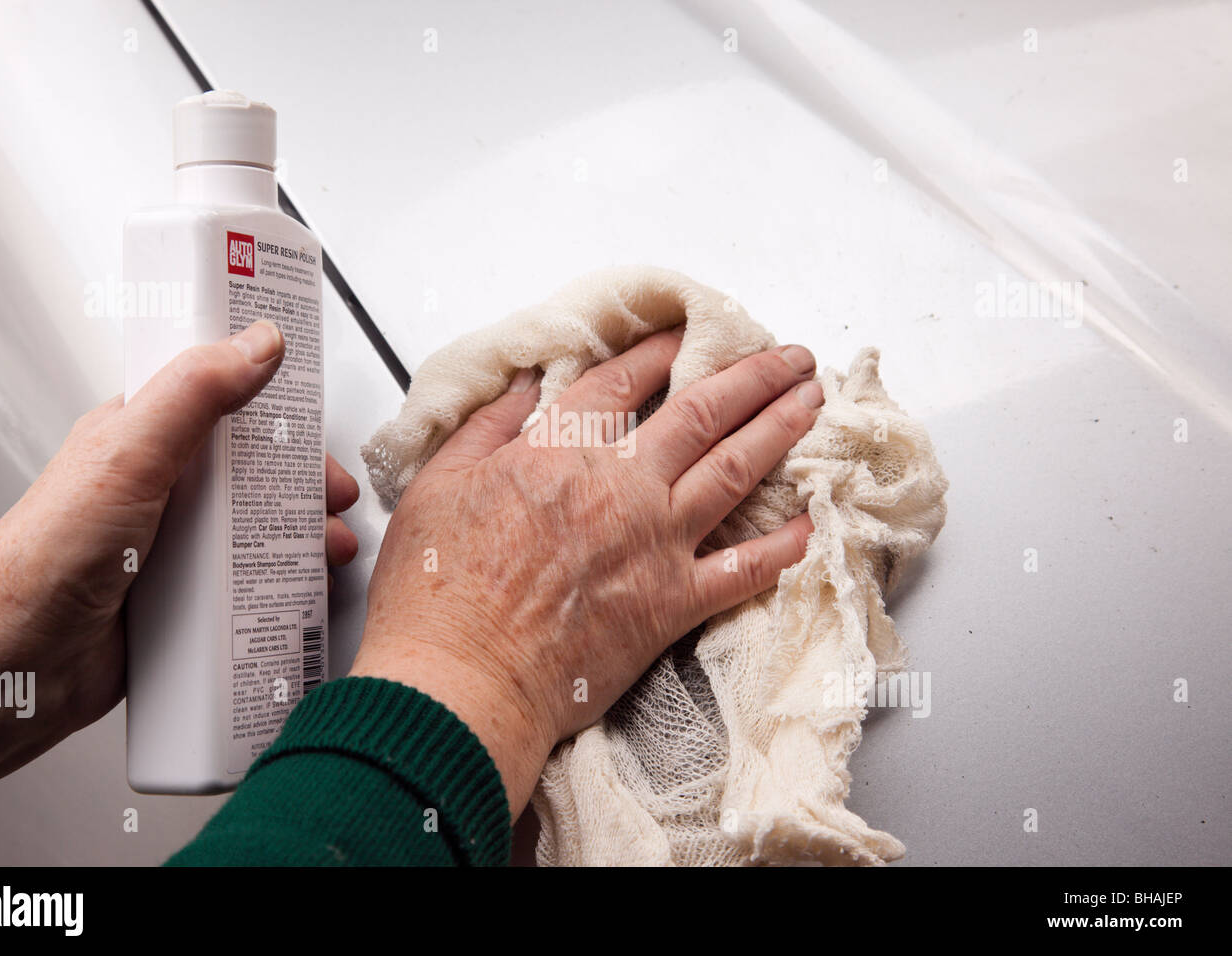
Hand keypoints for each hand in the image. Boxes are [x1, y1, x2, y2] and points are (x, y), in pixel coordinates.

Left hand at [0, 320, 358, 809]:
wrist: (11, 670)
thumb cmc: (41, 562)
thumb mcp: (128, 458)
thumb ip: (193, 393)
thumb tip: (257, 343)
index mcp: (144, 435)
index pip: (218, 393)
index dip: (269, 391)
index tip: (313, 396)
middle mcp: (163, 487)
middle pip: (254, 465)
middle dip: (304, 476)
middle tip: (331, 491)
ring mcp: (177, 543)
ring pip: (258, 525)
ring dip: (303, 533)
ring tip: (326, 546)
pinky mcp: (187, 597)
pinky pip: (250, 582)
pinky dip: (284, 584)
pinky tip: (299, 591)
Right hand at [351, 330, 823, 815]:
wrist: (464, 678)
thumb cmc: (440, 591)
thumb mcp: (439, 485)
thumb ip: (485, 428)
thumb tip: (522, 387)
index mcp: (561, 452)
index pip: (623, 382)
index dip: (660, 351)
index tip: (688, 334)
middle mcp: (622, 486)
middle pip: (702, 411)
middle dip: (753, 375)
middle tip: (789, 356)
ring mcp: (656, 542)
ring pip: (735, 470)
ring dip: (781, 429)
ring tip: (812, 401)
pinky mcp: (673, 602)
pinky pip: (745, 569)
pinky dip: (782, 546)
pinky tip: (808, 523)